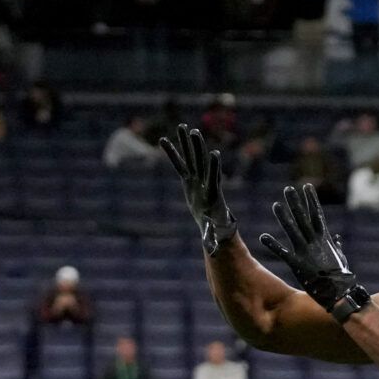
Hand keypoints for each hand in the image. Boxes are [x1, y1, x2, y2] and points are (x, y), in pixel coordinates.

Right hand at [159, 125, 237, 255]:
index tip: (215, 154)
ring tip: (182, 126)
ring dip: (186, 143)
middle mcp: (205, 182)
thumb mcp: (214, 234)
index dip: (214, 166)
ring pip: (191, 158)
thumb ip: (212, 240)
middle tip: (194, 132)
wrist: (214, 222)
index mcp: (212, 194)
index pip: (214, 177)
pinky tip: (163, 140)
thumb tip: (214, 252)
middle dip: (197, 148)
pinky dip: (172, 153)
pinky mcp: (188, 179)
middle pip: (201, 162)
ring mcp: (196, 178)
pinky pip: (179, 164)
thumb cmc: (216, 228)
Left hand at [259, 183, 358, 309]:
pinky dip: (272, 244)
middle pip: (303, 217)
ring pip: (292, 230)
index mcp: (324, 238)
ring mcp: (305, 251)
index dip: (311, 200)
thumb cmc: (341, 277)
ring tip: (276, 205)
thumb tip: (336, 239)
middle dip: (295, 202)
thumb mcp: (340, 258)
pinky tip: (263, 237)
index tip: (307, 186)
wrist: (339, 292)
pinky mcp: (297, 264)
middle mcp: (314, 241)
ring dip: (283, 217)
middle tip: (288, 189)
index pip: (317, 214)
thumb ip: (336, 246)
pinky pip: (282, 252)